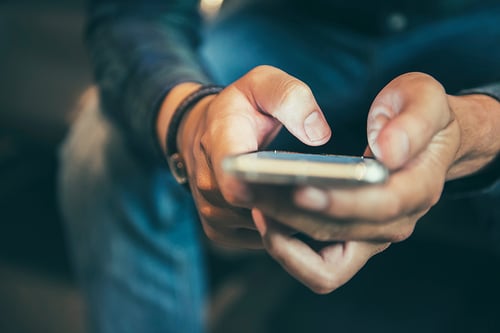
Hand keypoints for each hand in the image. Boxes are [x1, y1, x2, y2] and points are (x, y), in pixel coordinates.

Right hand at [161, 66, 330, 248]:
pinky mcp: (220, 230)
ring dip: (291, 223)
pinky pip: (257, 240)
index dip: (268, 194)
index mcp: (219, 142)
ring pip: (260, 230)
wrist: (203, 130)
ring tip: (325, 210)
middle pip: (255, 211)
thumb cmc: (240, 107)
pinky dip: (282, 232)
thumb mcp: (263, 83)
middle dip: (294, 209)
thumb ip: (290, 97)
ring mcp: (212, 212)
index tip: (304, 194)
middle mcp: (208, 183)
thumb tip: (318, 135)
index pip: (235, 179)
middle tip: (335, 203)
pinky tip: (307, 217)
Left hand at [252, 72, 482, 292]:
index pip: (381, 205)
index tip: (301, 189)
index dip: (340, 202)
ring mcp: (372, 236)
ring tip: (255, 207)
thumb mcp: (423, 97)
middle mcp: (395, 221)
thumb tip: (388, 153)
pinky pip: (317, 266)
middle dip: (293, 216)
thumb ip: (411, 121)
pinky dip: (290, 251)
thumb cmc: (418, 112)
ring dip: (285, 242)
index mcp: (418, 186)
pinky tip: (266, 217)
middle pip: (340, 234)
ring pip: (324, 263)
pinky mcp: (351, 242)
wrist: (421, 138)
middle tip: (255, 191)